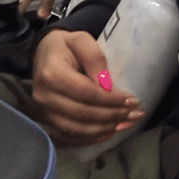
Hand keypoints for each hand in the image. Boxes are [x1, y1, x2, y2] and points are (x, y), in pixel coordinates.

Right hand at [13, 0, 61, 18]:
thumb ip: (46, 5)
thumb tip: (42, 16)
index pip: (19, 6)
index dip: (19, 16)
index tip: (22, 22)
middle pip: (12, 5)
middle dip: (16, 14)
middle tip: (24, 19)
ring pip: (12, 2)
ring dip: (17, 9)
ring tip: (25, 13)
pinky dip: (17, 5)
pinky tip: (25, 7)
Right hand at [32, 29, 144, 146]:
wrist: (44, 54)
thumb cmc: (66, 46)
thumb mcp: (81, 39)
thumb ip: (95, 58)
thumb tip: (107, 85)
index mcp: (52, 74)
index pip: (85, 92)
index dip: (110, 99)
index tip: (132, 100)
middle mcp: (43, 97)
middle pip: (82, 114)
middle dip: (112, 116)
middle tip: (136, 114)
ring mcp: (42, 113)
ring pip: (76, 130)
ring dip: (105, 129)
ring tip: (127, 123)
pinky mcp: (45, 122)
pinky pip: (68, 138)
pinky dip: (90, 139)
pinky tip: (109, 132)